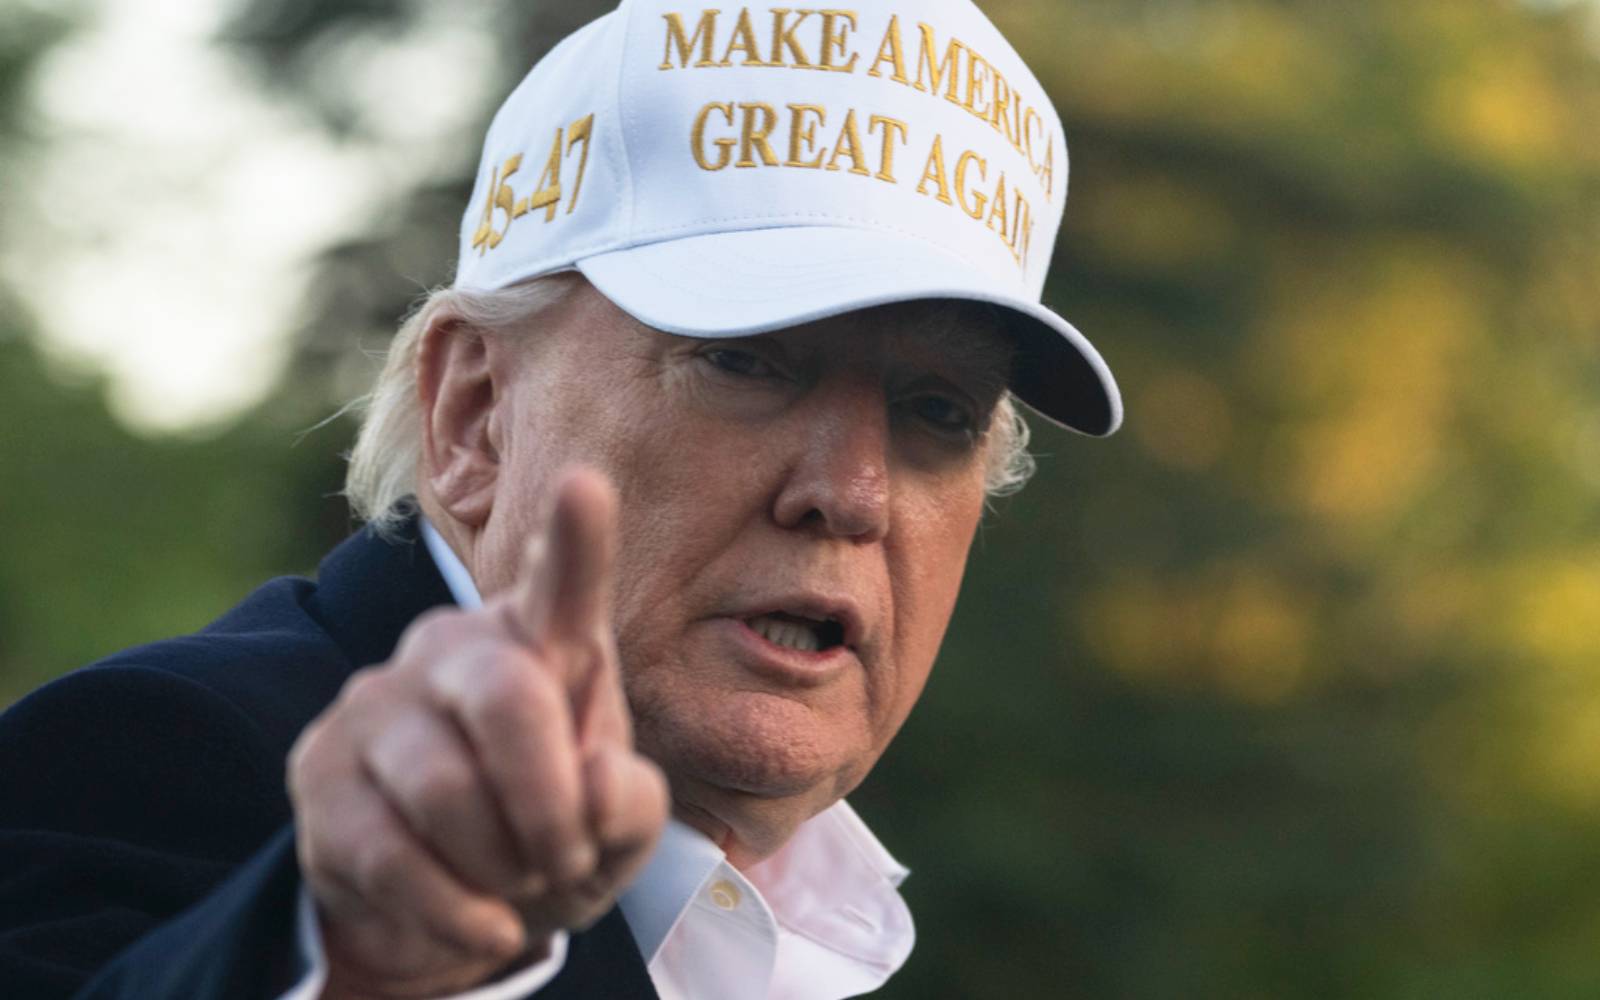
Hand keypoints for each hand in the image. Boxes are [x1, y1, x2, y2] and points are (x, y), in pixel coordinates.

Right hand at [288, 469, 668, 998]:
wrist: (457, 906)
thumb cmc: (553, 837)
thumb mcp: (615, 830)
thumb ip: (630, 802)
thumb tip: (596, 783)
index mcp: (542, 642)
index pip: (561, 584)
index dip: (575, 540)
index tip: (586, 483)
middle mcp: (454, 647)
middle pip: (506, 696)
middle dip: (549, 804)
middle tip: (566, 860)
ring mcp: (375, 701)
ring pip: (444, 787)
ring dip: (500, 865)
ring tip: (518, 883)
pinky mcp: (318, 772)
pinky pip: (389, 852)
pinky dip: (454, 911)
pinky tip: (482, 921)